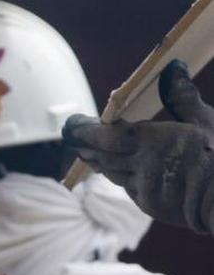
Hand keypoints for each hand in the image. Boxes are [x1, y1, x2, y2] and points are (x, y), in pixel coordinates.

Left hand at [63, 60, 213, 233]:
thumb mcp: (205, 121)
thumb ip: (182, 98)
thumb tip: (172, 69)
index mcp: (151, 141)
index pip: (107, 135)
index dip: (87, 131)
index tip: (73, 126)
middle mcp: (141, 165)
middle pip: (104, 156)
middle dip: (87, 147)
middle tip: (74, 140)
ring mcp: (144, 188)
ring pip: (112, 174)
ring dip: (100, 163)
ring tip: (90, 155)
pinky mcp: (150, 205)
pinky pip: (128, 188)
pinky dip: (120, 178)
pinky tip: (118, 173)